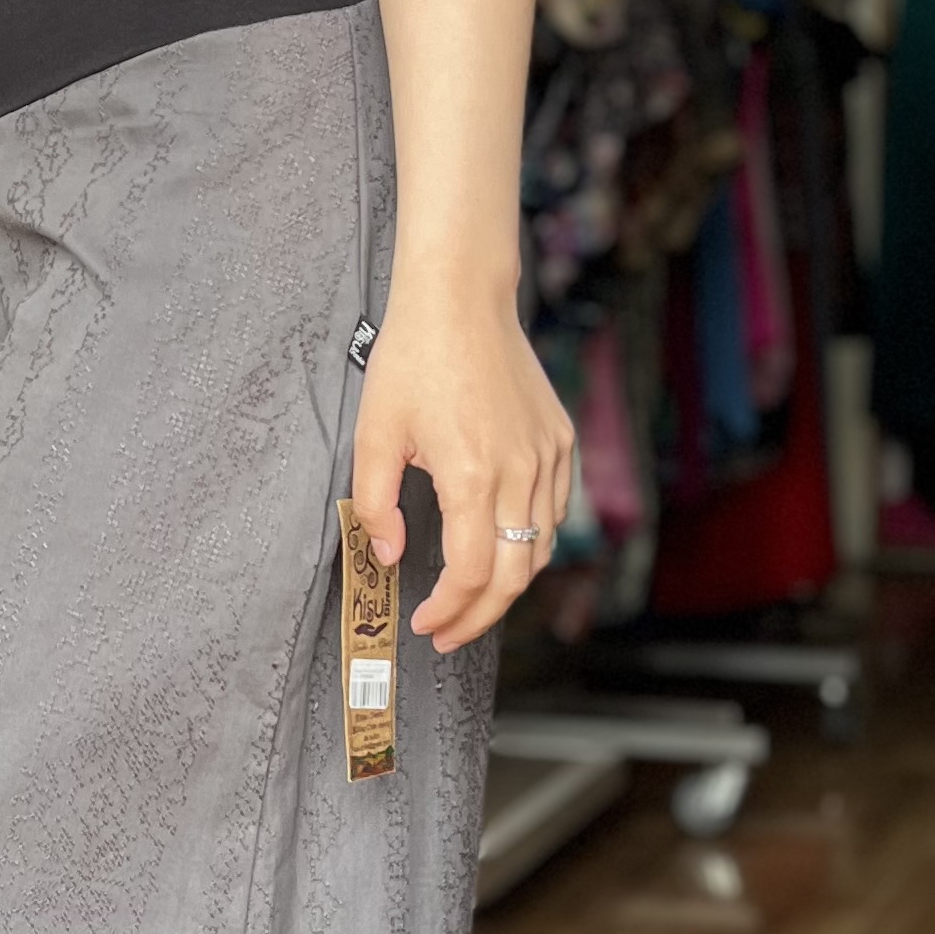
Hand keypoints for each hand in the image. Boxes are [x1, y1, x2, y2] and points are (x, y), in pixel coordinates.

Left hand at [350, 294, 575, 652]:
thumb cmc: (414, 358)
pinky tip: (502, 548)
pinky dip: (531, 541)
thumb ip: (376, 504)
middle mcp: (520, 472)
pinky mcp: (560, 439)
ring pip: (540, 548)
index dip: (449, 611)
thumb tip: (387, 555)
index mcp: (472, 476)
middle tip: (449, 633)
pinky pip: (553, 510)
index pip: (471, 574)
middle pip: (514, 576)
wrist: (461, 299)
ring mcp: (548, 456)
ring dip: (508, 585)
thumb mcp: (374, 433)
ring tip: (473, 599)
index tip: (425, 623)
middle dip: (480, 616)